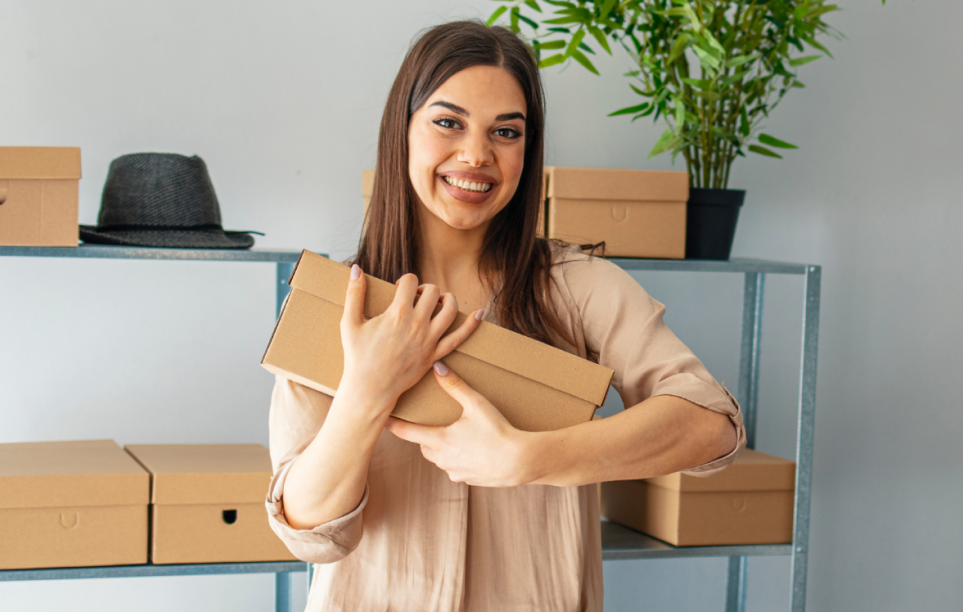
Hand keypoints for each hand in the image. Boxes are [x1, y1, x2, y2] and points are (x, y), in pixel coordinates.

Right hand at [339, 264, 481, 411]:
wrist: (370, 390)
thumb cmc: (357, 357)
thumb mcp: (349, 323)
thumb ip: (354, 294)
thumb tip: (355, 268)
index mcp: (398, 313)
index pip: (411, 281)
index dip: (405, 280)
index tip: (399, 288)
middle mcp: (418, 324)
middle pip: (432, 292)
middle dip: (424, 288)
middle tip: (414, 297)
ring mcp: (429, 340)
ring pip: (449, 309)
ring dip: (446, 299)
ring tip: (437, 300)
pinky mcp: (435, 354)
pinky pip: (459, 338)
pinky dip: (471, 324)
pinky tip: (479, 314)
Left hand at [384, 361, 535, 486]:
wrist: (520, 462)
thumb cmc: (498, 431)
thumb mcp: (477, 404)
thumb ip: (455, 386)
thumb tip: (437, 366)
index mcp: (440, 439)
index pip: (407, 432)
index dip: (393, 425)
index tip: (381, 419)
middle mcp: (442, 458)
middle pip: (423, 445)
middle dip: (425, 434)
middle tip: (430, 422)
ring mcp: (454, 472)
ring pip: (438, 457)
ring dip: (441, 447)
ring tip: (454, 434)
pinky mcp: (466, 480)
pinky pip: (454, 467)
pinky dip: (457, 458)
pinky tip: (472, 449)